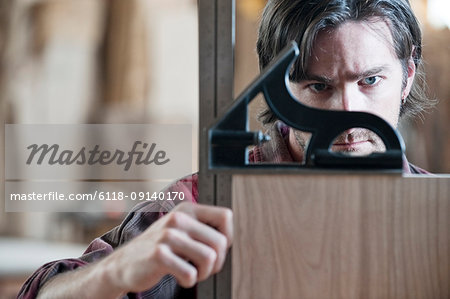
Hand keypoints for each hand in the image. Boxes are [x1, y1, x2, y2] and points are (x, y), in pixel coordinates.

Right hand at [103, 202, 232, 293]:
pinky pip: (190, 273)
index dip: (228, 237)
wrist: (124, 263)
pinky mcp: (158, 255)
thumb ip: (203, 228)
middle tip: (203, 268)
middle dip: (217, 262)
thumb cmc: (159, 248)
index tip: (217, 250)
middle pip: (220, 242)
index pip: (225, 216)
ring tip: (192, 273)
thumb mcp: (181, 229)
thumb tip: (229, 240)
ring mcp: (167, 235)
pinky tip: (181, 278)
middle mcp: (178, 219)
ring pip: (209, 258)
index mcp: (187, 210)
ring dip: (204, 273)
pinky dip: (189, 281)